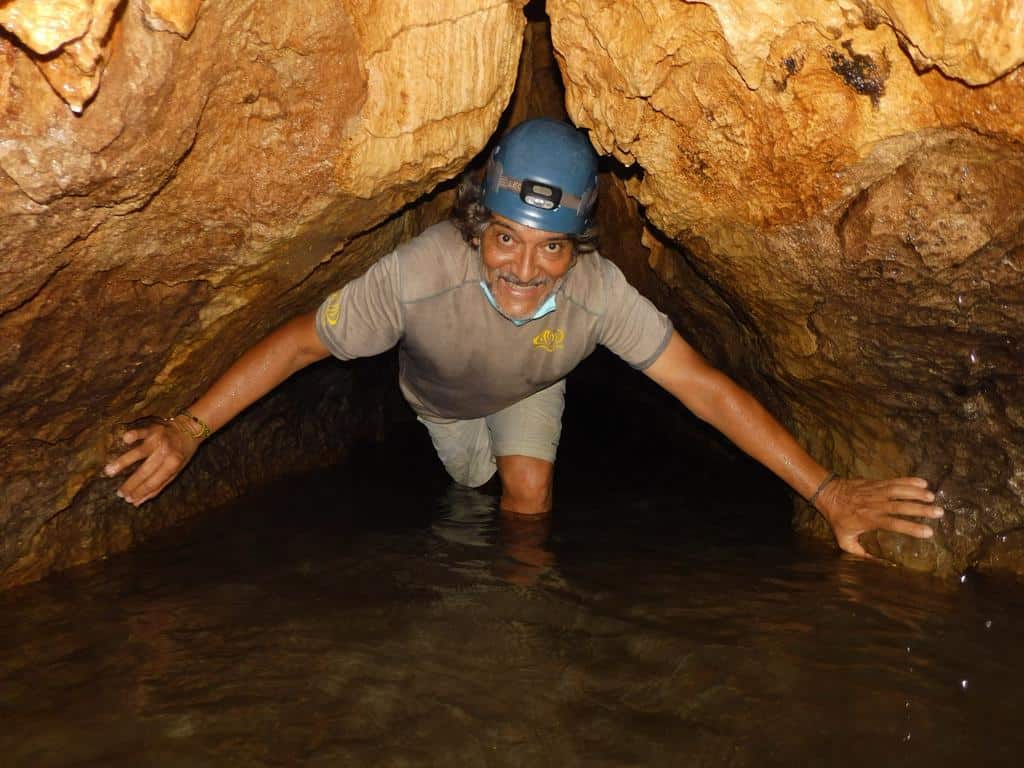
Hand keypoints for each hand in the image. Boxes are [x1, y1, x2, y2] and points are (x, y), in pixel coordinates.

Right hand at [103, 420, 200, 506]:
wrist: (191, 428)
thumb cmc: (182, 453)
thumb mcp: (176, 471)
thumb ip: (158, 486)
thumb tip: (137, 502)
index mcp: (173, 464)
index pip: (153, 482)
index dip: (140, 492)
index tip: (128, 499)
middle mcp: (165, 452)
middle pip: (144, 471)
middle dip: (130, 484)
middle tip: (118, 493)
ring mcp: (158, 440)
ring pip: (138, 452)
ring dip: (123, 462)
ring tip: (109, 471)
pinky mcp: (152, 429)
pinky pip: (141, 432)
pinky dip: (133, 435)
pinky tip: (125, 440)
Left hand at [816, 476, 942, 557]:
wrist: (828, 494)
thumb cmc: (838, 518)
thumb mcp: (844, 540)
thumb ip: (859, 553)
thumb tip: (876, 564)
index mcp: (869, 519)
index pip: (894, 524)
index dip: (911, 528)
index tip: (928, 532)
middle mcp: (875, 505)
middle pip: (901, 506)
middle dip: (921, 509)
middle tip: (939, 512)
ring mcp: (876, 492)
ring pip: (899, 491)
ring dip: (917, 493)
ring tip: (933, 497)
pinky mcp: (876, 483)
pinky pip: (894, 481)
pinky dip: (908, 481)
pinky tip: (923, 482)